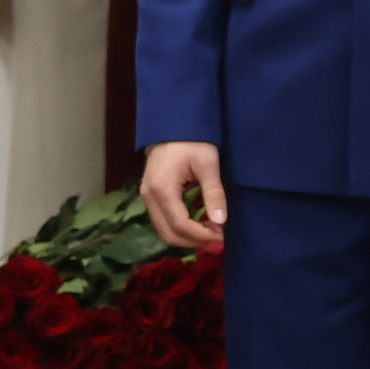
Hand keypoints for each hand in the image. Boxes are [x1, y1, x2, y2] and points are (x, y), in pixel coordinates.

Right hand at [141, 140, 226, 254]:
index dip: (201, 234)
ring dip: (187, 237)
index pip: (180, 224)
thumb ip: (214, 193)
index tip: (222, 235)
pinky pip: (163, 222)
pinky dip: (180, 229)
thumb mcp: (208, 164)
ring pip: (163, 231)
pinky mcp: (149, 197)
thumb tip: (221, 222)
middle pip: (168, 233)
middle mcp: (149, 197)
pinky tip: (198, 223)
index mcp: (162, 189)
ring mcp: (146, 198)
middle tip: (218, 236)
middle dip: (194, 240)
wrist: (171, 127)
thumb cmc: (192, 142)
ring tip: (210, 230)